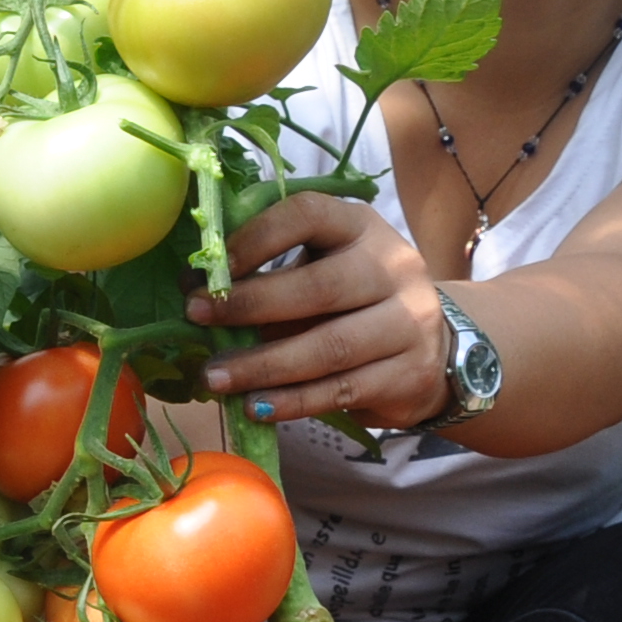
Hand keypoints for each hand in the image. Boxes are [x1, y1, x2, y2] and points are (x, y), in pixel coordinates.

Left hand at [186, 188, 453, 430]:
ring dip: (263, 366)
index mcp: (360, 226)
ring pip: (330, 347)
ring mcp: (410, 321)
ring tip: (215, 379)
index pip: (308, 215)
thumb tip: (189, 288)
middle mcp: (393, 267)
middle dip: (250, 305)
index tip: (212, 270)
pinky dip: (292, 401)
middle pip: (319, 286)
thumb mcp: (316, 270)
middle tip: (197, 320)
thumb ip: (263, 275)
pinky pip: (341, 389)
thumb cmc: (351, 301)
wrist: (432, 347)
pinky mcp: (410, 373)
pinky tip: (255, 406)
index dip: (257, 238)